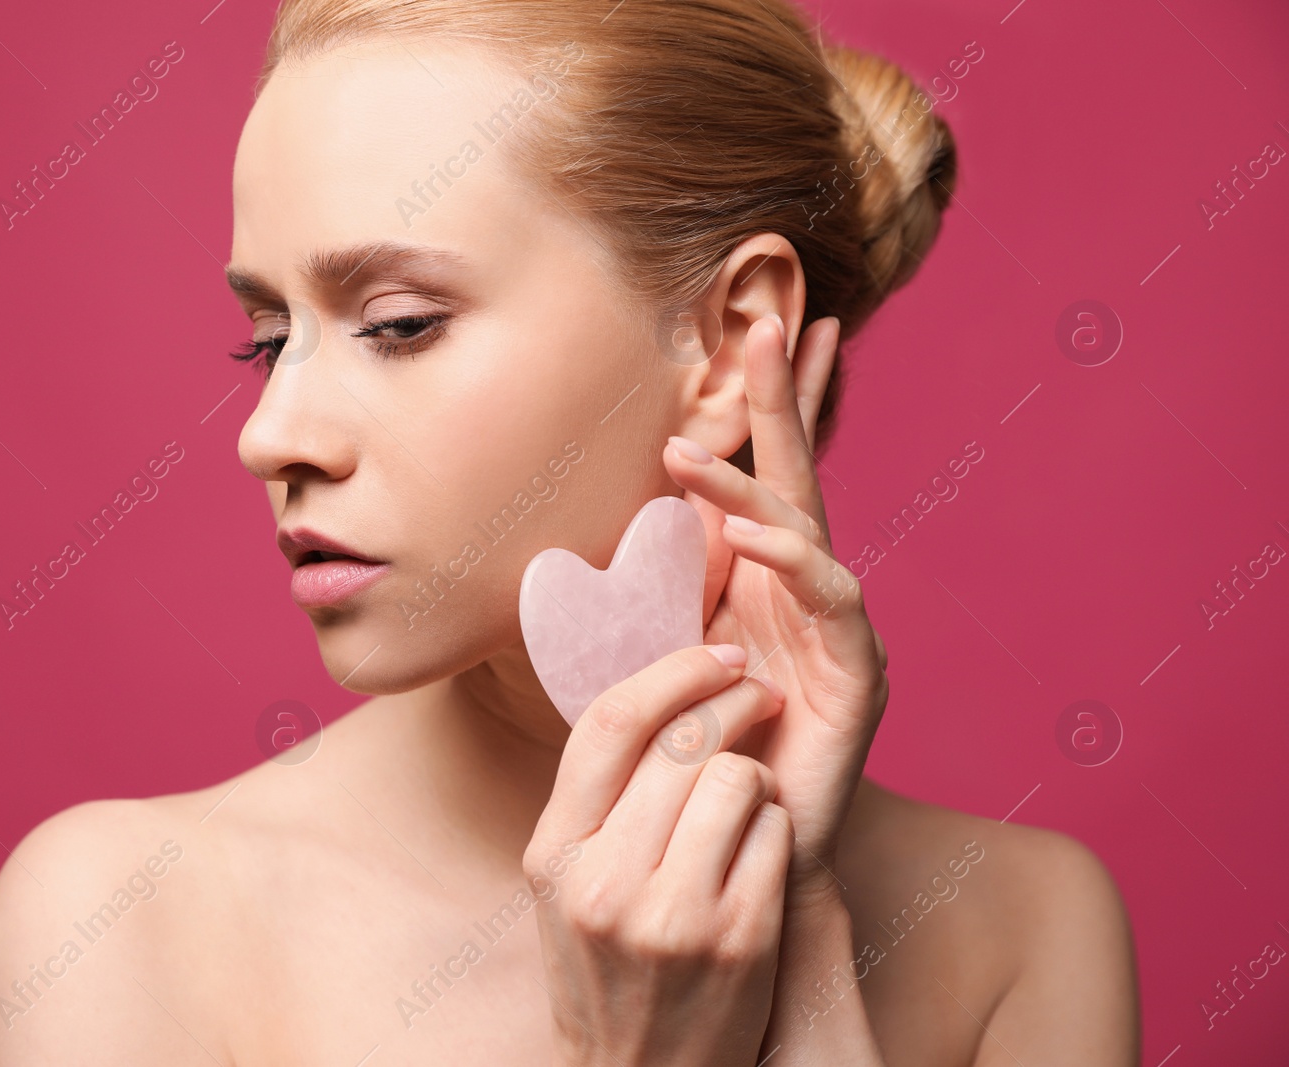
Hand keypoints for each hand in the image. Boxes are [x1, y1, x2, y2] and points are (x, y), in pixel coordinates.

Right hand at [524, 642, 791, 1066]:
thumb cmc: (607, 967)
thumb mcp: (566, 884)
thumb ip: (595, 800)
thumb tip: (656, 694)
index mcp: (554, 854)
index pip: (609, 723)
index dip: (672, 671)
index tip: (714, 653)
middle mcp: (606, 881)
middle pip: (684, 741)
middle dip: (736, 703)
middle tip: (759, 695)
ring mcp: (675, 914)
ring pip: (739, 779)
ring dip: (755, 775)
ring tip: (748, 800)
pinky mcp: (740, 940)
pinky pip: (776, 835)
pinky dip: (778, 830)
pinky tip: (761, 855)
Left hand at [664, 313, 889, 900]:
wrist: (736, 853)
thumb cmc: (695, 757)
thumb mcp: (651, 662)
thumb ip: (643, 601)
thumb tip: (587, 542)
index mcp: (762, 582)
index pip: (764, 478)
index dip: (767, 407)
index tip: (754, 329)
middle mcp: (806, 594)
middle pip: (798, 477)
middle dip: (783, 401)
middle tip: (766, 324)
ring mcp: (838, 630)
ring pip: (806, 530)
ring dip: (750, 485)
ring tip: (685, 452)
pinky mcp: (860, 675)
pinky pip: (833, 600)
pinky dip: (794, 560)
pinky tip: (750, 536)